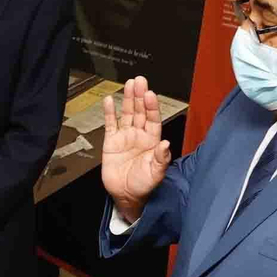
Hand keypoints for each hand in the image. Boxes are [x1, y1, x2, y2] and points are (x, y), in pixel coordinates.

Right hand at [101, 77, 171, 223]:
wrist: (126, 195)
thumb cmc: (144, 185)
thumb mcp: (155, 174)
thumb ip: (161, 159)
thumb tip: (166, 145)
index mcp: (153, 141)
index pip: (154, 119)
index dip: (152, 106)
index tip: (150, 94)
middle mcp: (140, 135)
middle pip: (141, 111)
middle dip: (140, 96)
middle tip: (139, 81)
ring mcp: (125, 137)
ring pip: (127, 114)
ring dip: (128, 99)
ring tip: (129, 84)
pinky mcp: (112, 142)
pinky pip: (111, 124)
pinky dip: (110, 112)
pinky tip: (110, 100)